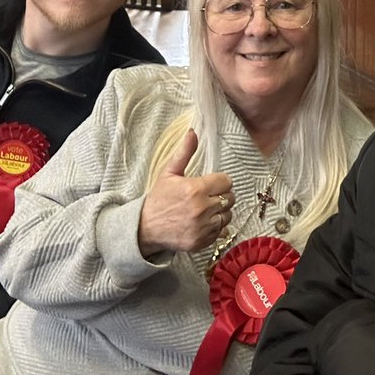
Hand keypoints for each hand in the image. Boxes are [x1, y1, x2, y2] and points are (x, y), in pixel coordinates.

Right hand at [138, 130, 234, 256]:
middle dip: (221, 196)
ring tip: (205, 210)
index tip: (211, 184)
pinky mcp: (203, 242)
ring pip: (228, 215)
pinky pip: (221, 231)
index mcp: (196, 189)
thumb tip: (193, 132)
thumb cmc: (159, 198)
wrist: (144, 228)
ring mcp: (203, 227)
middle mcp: (202, 208)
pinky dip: (215, 227)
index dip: (220, 181)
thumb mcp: (169, 173)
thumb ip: (184, 152)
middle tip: (208, 197)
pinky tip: (202, 222)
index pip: (226, 181)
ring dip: (220, 212)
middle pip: (229, 198)